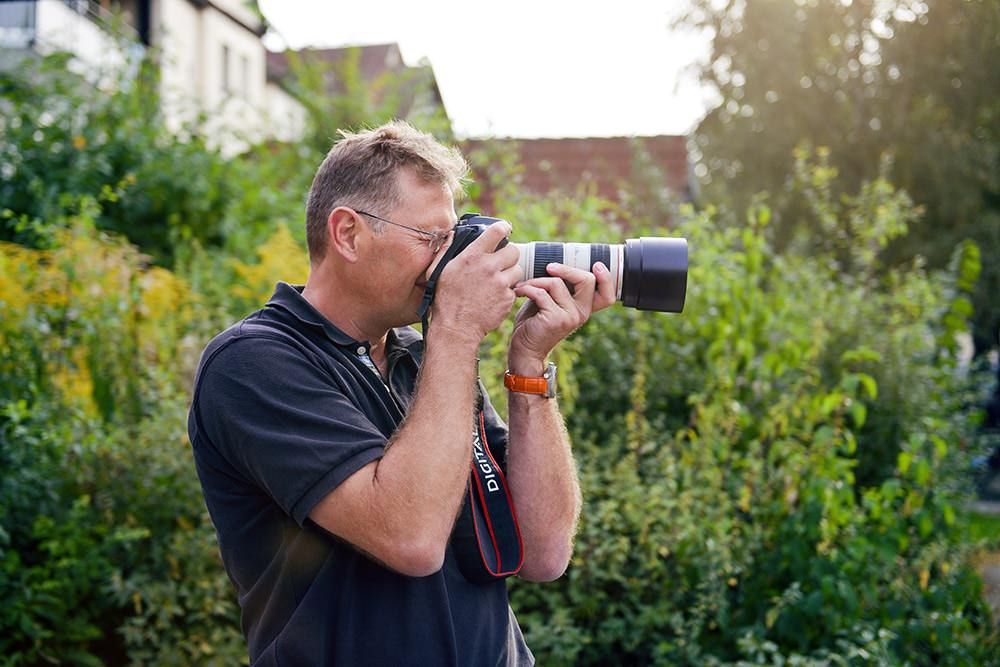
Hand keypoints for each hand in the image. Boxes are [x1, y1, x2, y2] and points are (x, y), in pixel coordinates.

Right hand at [428, 221, 521, 344]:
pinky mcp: (507, 299)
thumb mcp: (438, 271)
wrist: (455, 328)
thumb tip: (453, 234)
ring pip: (518, 270)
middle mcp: (489, 267)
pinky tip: (494, 297)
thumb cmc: (445, 300)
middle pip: (514, 251)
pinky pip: (514, 289)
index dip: (503, 228)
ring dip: (510, 274)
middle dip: (509, 255)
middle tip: (502, 262)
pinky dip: (507, 292)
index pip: (496, 231)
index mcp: (472, 256)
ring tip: (497, 281)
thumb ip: (447, 249)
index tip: (505, 229)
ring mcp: (500, 284)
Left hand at [508, 262, 614, 371]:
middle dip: (566, 269)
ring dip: (536, 280)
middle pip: (587, 280)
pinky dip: (527, 288)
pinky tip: (519, 292)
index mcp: (583, 309)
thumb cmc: (534, 324)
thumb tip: (552, 264)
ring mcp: (570, 317)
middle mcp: (581, 313)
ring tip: (524, 286)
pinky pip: (541, 293)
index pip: (607, 295)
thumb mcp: (550, 303)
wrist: (524, 351)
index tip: (596, 265)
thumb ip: (557, 288)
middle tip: (549, 267)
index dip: (607, 279)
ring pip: (557, 283)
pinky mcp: (555, 319)